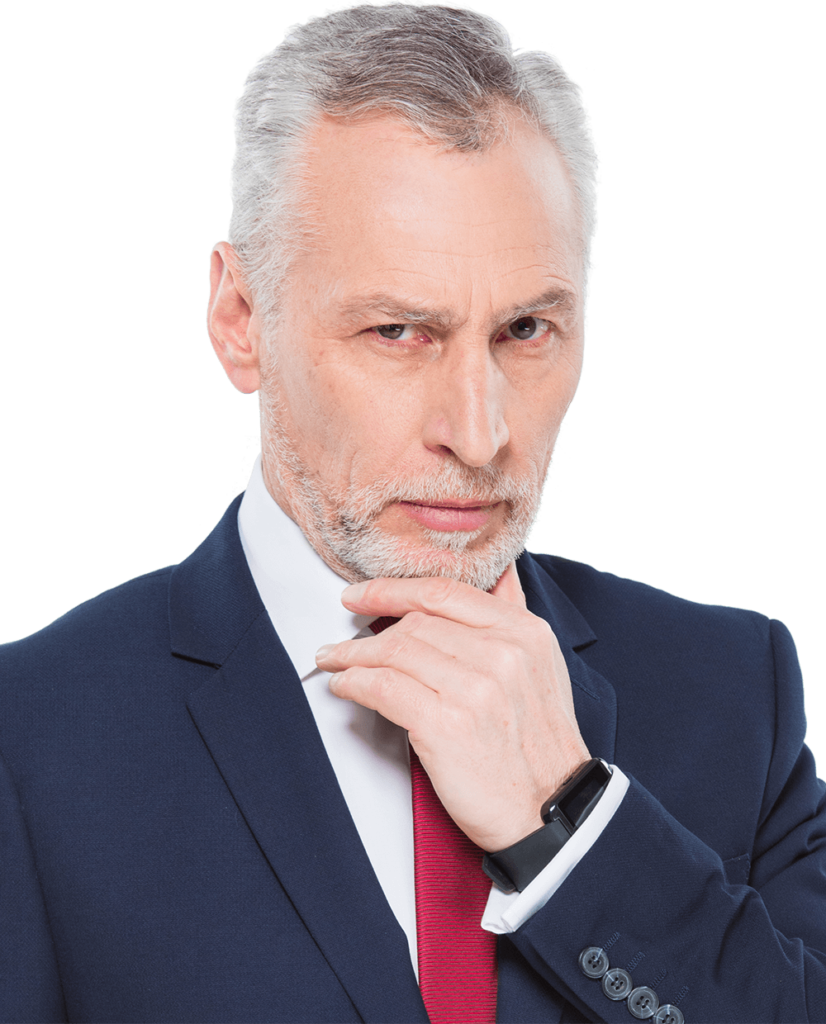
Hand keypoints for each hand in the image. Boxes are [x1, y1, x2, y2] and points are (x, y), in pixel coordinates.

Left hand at [315, 562, 590, 851]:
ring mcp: (474, 688)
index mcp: (524, 632)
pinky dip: (355, 683)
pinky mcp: (445, 724)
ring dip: (353, 656)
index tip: (361, 594)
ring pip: (393, 652)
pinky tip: (345, 686)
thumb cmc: (538, 746)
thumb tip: (497, 571)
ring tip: (336, 661)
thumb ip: (512, 615)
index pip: (445, 592)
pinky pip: (383, 688)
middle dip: (368, 631)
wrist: (550, 811)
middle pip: (414, 623)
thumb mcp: (541, 666)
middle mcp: (502, 653)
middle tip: (342, 641)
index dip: (393, 590)